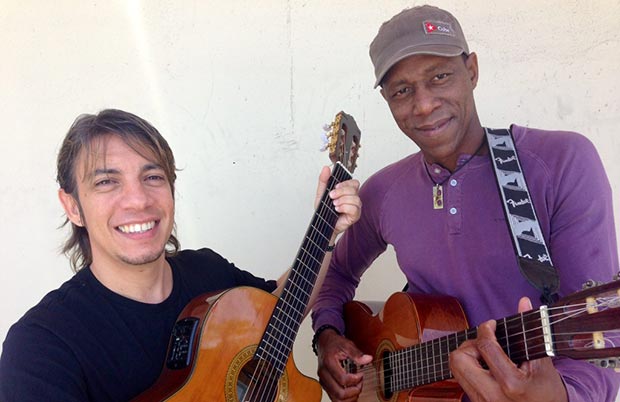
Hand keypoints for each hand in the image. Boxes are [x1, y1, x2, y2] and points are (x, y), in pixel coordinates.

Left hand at [315, 166, 360, 235]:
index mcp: (347, 191)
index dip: (345, 183)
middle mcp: (353, 198)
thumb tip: (326, 168)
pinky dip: (345, 207)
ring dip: (342, 200)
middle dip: (341, 191)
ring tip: (334, 204)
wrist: (322, 224)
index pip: (353, 182)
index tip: (335, 186)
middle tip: (331, 196)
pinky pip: (354, 208)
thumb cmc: (324, 210)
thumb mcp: (321, 193)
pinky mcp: (355, 215)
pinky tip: (338, 209)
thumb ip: (324, 180)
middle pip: (354, 189)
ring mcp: (355, 207)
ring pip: (355, 198)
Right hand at [316, 329, 372, 401]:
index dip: (356, 379)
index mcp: (328, 363)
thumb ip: (357, 353)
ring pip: (336, 399)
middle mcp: (324, 374)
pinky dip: (344, 399)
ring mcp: (323, 381)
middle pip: (339, 393)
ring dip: (350, 397)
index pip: (343, 379)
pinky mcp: (325, 385)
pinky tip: (351, 392)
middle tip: (360, 383)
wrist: (324, 343)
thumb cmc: (335, 344)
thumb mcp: (347, 344)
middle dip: (354, 391)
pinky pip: (334, 398)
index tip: (361, 374)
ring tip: (356, 388)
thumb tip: (368, 359)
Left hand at [450, 297, 567, 401]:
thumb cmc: (548, 392)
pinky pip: (460, 379)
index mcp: (511, 384)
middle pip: (458, 359)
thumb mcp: (543, 361)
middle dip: (470, 345)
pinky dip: (469, 368)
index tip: (491, 325)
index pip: (485, 347)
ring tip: (486, 355)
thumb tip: (523, 301)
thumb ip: (531, 329)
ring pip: (455, 368)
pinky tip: (486, 368)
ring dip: (467, 356)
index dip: (486, 329)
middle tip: (485, 344)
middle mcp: (492, 395)